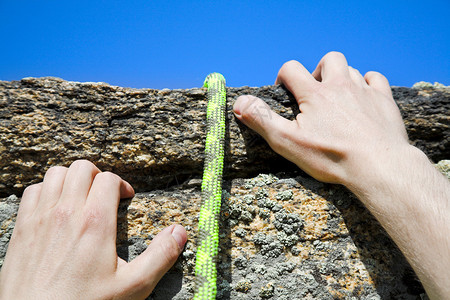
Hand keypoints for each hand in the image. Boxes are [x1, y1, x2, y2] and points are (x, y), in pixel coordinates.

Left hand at [0, 160, 186, 299]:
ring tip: (81, 196)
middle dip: (97, 176)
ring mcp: (41, 218)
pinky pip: (33, 190)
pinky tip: (55, 207)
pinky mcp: (22, 228)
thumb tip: (179, 232)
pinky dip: (46, 190)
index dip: (121, 184)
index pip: (109, 179)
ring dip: (71, 179)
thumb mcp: (133, 286)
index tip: (125, 198)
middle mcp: (67, 212)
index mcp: (95, 222)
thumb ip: (160, 257)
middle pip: (82, 168)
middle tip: (104, 194)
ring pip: (56, 174)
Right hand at [233, 52, 449, 298]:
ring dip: (342, 77)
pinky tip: (363, 97)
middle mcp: (340, 85)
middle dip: (319, 70)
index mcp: (314, 94)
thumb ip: (262, 120)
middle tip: (315, 90)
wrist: (378, 165)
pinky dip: (367, 83)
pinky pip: (375, 79)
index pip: (292, 69)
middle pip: (329, 60)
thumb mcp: (288, 141)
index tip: (284, 91)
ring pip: (352, 69)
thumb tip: (239, 102)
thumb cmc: (331, 156)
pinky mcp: (383, 101)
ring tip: (337, 97)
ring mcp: (364, 91)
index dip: (283, 76)